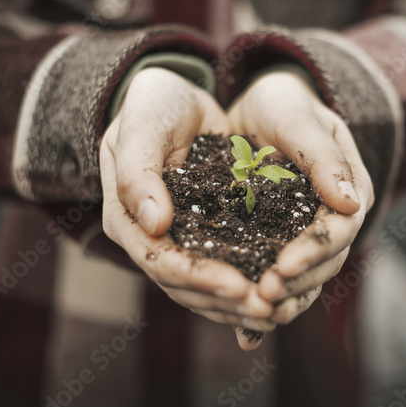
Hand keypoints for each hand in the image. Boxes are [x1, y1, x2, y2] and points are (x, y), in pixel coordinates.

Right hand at [100, 67, 272, 341]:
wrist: (172, 98)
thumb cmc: (150, 106)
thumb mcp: (141, 127)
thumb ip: (137, 172)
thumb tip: (155, 224)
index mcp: (127, 218)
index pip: (159, 261)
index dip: (197, 278)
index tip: (238, 287)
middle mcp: (149, 236)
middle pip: (184, 284)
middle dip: (224, 300)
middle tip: (268, 307)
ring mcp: (177, 236)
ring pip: (204, 285)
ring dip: (238, 302)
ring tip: (278, 308)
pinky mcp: (205, 229)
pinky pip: (224, 264)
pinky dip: (247, 279)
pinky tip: (277, 291)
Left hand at [228, 69, 373, 326]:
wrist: (260, 107)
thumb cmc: (283, 104)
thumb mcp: (298, 118)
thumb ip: (322, 156)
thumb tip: (352, 202)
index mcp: (346, 190)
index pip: (338, 230)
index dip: (313, 251)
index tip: (281, 267)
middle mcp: (329, 218)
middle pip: (322, 262)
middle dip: (294, 283)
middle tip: (261, 298)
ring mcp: (303, 231)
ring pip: (301, 277)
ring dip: (280, 301)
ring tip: (251, 317)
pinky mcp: (275, 238)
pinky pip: (274, 274)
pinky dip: (263, 305)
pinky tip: (245, 333)